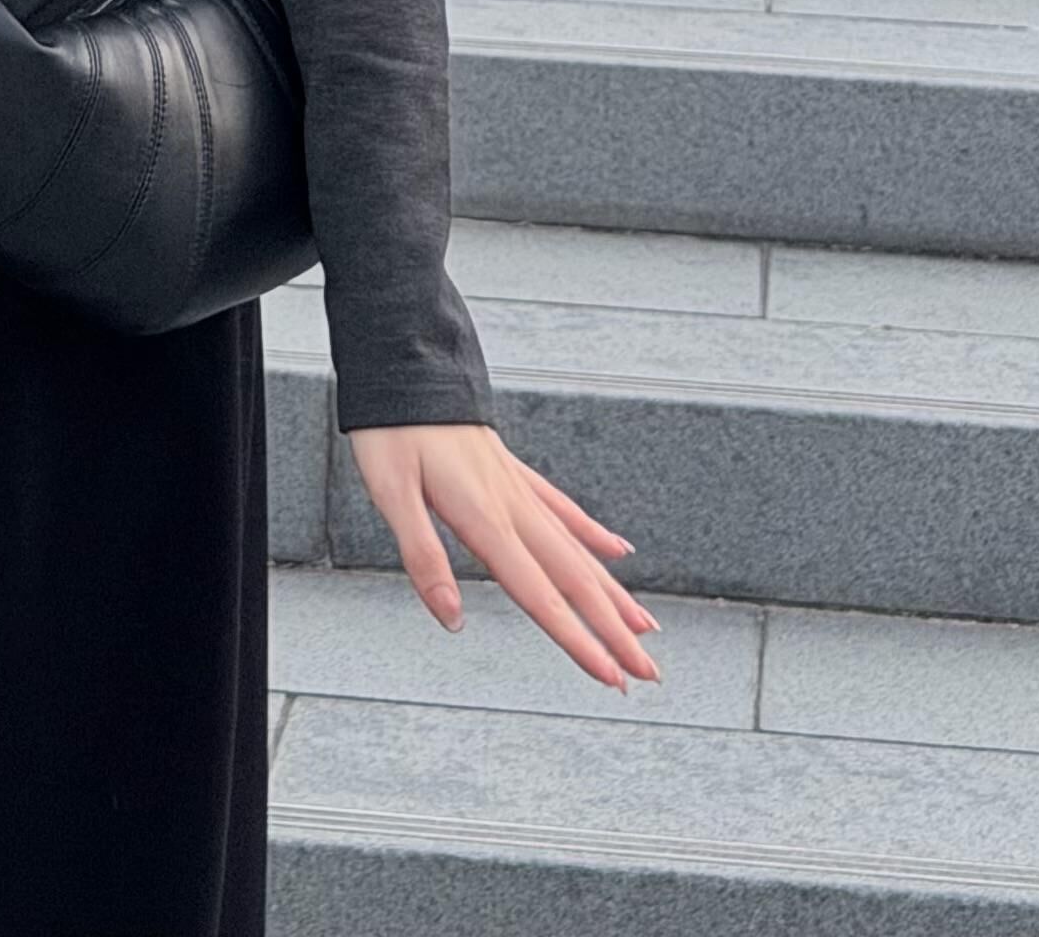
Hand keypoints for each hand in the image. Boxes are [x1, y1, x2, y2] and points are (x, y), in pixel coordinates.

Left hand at [348, 421, 658, 689]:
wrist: (404, 361)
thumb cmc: (391, 425)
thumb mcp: (390, 492)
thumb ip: (423, 557)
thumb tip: (451, 618)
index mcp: (485, 517)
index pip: (540, 594)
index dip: (577, 640)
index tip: (610, 676)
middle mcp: (511, 505)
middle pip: (573, 580)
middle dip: (613, 631)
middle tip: (648, 672)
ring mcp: (516, 487)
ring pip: (576, 549)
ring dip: (613, 592)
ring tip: (645, 627)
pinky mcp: (511, 471)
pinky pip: (561, 508)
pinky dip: (591, 534)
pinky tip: (615, 550)